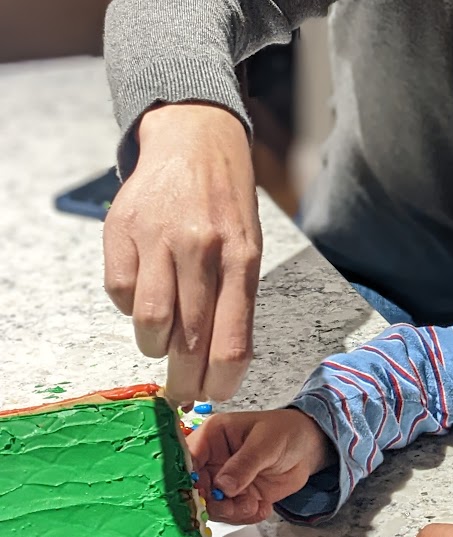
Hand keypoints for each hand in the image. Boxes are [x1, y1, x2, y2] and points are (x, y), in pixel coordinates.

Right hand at [103, 103, 261, 404]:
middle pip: (188, 342)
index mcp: (241, 259)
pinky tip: (145, 292)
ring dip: (154, 345)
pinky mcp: (122, 231)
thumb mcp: (248, 248)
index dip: (221, 382)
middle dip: (184, 380)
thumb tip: (219, 364)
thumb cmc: (226, 204)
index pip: (231, 342)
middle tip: (181, 393)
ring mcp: (159, 239)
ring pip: (148, 323)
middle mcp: (201, 250)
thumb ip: (235, 301)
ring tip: (161, 341)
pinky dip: (129, 306)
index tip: (215, 397)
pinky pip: (119, 293)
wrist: (196, 140)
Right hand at [188, 408, 334, 523]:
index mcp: (211, 437)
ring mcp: (223, 481)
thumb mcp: (267, 443)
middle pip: (195, 490)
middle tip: (235, 506)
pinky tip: (264, 507)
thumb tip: (222, 486)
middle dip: (213, 503)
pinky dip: (246, 516)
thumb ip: (245, 464)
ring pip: (212, 507)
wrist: (307, 447)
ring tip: (255, 504)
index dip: (189, 480)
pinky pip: (232, 515)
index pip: (187, 460)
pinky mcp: (237, 497)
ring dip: (233, 512)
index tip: (203, 496)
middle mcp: (211, 461)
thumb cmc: (285, 432)